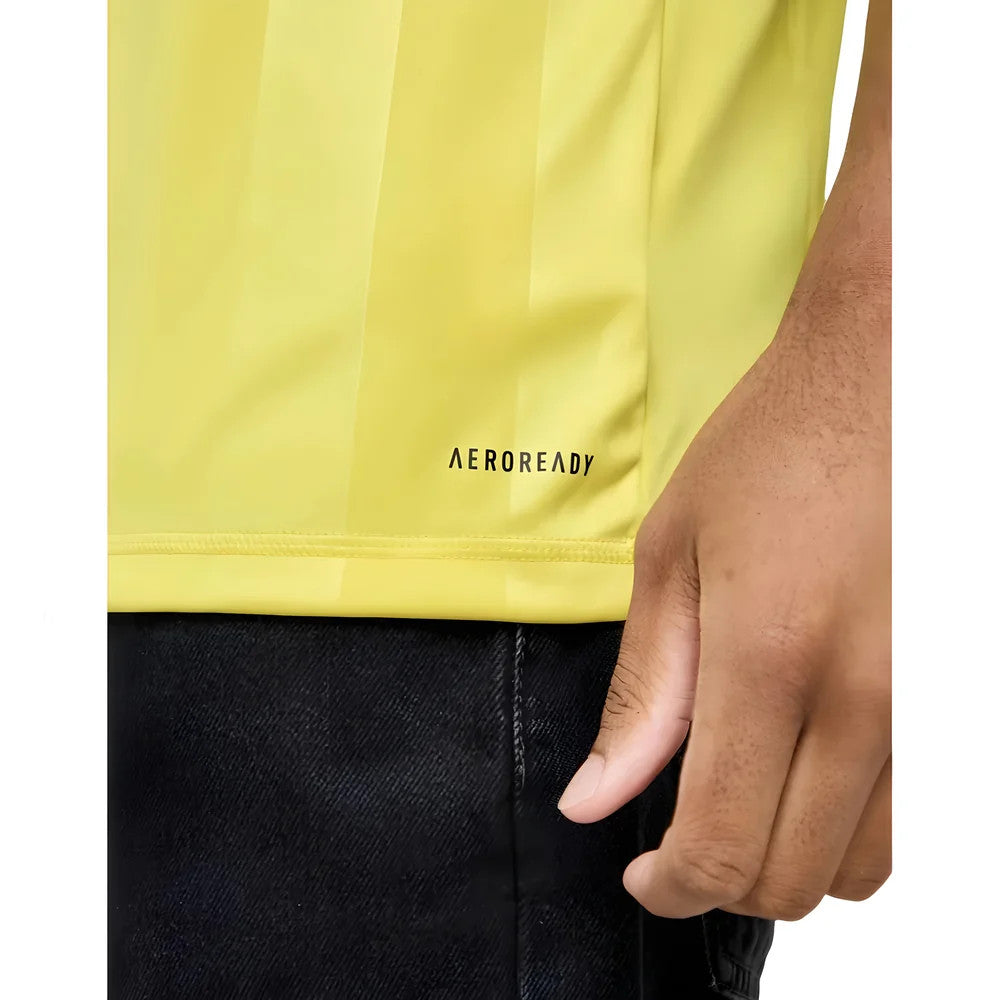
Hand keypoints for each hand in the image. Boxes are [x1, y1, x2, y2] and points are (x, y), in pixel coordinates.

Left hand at [558, 283, 890, 920]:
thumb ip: (645, 694)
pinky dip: (847, 824)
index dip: (673, 886)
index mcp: (772, 661)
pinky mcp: (959, 693)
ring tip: (742, 795)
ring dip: (788, 857)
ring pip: (860, 865)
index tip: (643, 876)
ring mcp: (928, 704)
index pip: (723, 846)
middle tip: (678, 835)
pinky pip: (908, 816)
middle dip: (722, 880)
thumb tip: (596, 800)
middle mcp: (867, 702)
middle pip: (793, 880)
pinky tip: (806, 766)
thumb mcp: (673, 558)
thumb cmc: (771, 451)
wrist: (889, 380)